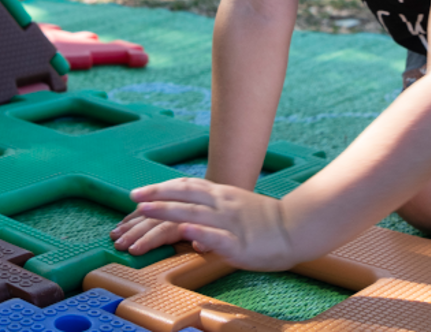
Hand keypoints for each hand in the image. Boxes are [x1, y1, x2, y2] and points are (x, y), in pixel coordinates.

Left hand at [124, 177, 299, 270]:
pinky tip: (186, 231)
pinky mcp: (240, 243)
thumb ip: (211, 209)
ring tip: (146, 209)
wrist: (296, 228)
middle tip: (133, 199)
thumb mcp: (235, 207)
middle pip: (184, 196)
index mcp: (221, 195)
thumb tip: (187, 221)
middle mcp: (223, 205)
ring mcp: (230, 223)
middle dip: (156, 197)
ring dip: (167, 210)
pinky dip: (200, 232)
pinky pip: (217, 236)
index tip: (138, 192)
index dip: (160, 188)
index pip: (185, 186)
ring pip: (194, 213)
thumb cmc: (265, 220)